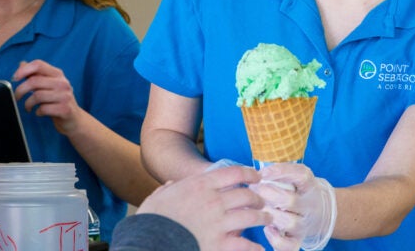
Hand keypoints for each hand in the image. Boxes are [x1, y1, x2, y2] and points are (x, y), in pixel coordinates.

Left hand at [12, 59, 82, 134]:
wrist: (74, 119)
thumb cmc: (57, 100)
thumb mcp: (48, 85)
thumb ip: (35, 74)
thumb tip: (22, 64)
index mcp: (58, 74)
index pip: (38, 64)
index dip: (23, 70)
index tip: (14, 79)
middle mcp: (63, 83)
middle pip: (34, 81)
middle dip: (20, 91)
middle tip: (17, 98)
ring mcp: (65, 96)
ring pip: (37, 96)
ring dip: (28, 104)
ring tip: (29, 107)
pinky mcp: (65, 109)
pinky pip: (43, 109)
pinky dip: (37, 112)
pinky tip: (39, 112)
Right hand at [137, 165, 270, 250]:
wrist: (147, 243)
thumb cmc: (150, 221)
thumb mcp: (157, 197)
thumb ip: (168, 189)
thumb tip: (170, 185)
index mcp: (200, 185)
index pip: (234, 173)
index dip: (249, 173)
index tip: (256, 176)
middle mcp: (214, 201)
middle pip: (246, 194)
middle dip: (257, 197)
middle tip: (261, 201)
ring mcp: (219, 223)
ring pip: (251, 216)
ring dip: (262, 217)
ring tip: (267, 218)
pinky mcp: (219, 245)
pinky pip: (245, 245)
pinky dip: (255, 247)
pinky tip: (260, 248)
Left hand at [252, 163, 335, 250]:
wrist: (322, 212)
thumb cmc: (301, 191)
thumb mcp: (298, 176)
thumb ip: (282, 172)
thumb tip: (259, 174)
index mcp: (310, 185)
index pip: (300, 176)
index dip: (280, 173)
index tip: (262, 172)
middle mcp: (310, 205)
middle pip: (290, 201)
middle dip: (268, 194)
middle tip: (255, 189)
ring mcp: (304, 224)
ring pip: (288, 223)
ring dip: (270, 215)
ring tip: (259, 208)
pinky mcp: (298, 240)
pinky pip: (288, 245)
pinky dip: (275, 239)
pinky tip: (268, 228)